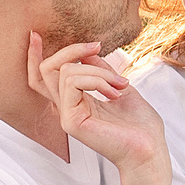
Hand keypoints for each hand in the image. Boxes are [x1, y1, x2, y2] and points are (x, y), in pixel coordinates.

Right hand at [27, 32, 166, 184]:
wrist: (150, 150)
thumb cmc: (141, 126)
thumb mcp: (121, 88)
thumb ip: (102, 71)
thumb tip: (87, 52)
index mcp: (76, 101)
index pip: (43, 77)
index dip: (35, 56)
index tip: (35, 34)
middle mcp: (67, 108)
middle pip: (48, 68)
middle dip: (71, 50)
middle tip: (96, 46)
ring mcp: (66, 115)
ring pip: (66, 72)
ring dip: (98, 71)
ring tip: (120, 86)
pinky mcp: (71, 120)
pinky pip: (73, 82)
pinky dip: (97, 79)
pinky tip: (114, 93)